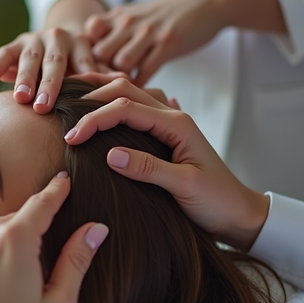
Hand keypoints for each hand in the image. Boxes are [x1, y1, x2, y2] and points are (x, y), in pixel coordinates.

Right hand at [0, 27, 106, 113]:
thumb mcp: (92, 65)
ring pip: (29, 59)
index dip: (82, 82)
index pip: (82, 64)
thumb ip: (104, 75)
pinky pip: (4, 53)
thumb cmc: (78, 63)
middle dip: (48, 85)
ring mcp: (34, 39)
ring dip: (23, 78)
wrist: (56, 40)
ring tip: (19, 98)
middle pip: (54, 62)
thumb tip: (127, 82)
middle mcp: (57, 37)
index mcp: (81, 43)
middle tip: (41, 107)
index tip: (81, 102)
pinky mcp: (15, 44)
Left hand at [0, 173, 108, 302]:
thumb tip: (96, 229)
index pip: (42, 203)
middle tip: (41, 269)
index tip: (64, 180)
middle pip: (18, 220)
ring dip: (8, 245)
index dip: (57, 191)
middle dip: (32, 233)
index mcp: (15, 240)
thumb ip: (77, 260)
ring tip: (14, 284)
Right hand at [64, 78, 267, 249]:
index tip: (70, 138)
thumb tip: (110, 154)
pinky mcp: (167, 135)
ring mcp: (170, 123)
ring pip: (132, 93)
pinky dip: (117, 102)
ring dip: (103, 92)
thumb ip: (149, 169)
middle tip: (64, 111)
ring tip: (75, 98)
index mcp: (176, 124)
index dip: (94, 119)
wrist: (239, 213)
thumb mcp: (184, 187)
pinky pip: (139, 107)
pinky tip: (103, 106)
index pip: (125, 108)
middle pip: (126, 89)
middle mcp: (173, 116)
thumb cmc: (217, 202)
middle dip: (92, 96)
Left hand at [84, 0, 229, 84]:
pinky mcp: (167, 44)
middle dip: (101, 73)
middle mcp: (130, 22)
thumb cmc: (170, 13)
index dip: (89, 52)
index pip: (89, 32)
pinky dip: (141, 85)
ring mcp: (149, 33)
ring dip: (121, 81)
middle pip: (100, 52)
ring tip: (124, 93)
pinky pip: (146, 71)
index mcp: (121, 15)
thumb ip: (117, 31)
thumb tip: (97, 57)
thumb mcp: (139, 14)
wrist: (208, 2)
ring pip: (120, 63)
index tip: (95, 68)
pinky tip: (143, 93)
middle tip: (105, 89)